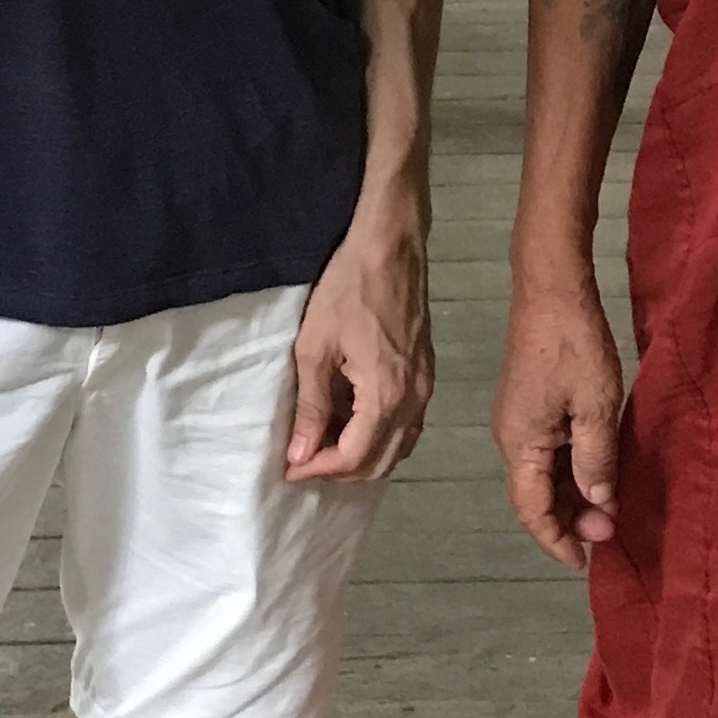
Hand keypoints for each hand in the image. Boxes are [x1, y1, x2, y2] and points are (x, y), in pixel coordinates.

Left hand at [285, 201, 433, 483]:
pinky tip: (354, 421)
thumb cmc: (348, 289)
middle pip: (380, 462)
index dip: (318, 469)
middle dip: (339, 470)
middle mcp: (413, 399)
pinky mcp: (427, 375)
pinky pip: (408, 425)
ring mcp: (425, 388)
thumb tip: (299, 453)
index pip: (353, 457)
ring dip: (362, 455)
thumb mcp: (315, 348)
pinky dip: (381, 436)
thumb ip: (311, 406)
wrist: (391, 247)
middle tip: (304, 460)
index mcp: (385, 395)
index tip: (290, 468)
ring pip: (398, 447)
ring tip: (325, 443)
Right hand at [492, 268, 625, 566]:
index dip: (558, 541)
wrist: (551, 286)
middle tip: (611, 533)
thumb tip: (599, 506)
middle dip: (569, 521)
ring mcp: (516, 419)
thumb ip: (596, 461)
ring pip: (540, 474)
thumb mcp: (596, 407)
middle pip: (533, 496)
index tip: (586, 563)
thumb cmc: (575, 345)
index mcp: (518, 444)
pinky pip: (545, 452)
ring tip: (608, 508)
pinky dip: (568, 470)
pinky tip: (596, 472)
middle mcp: (509, 437)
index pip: (531, 510)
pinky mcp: (527, 403)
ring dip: (571, 496)